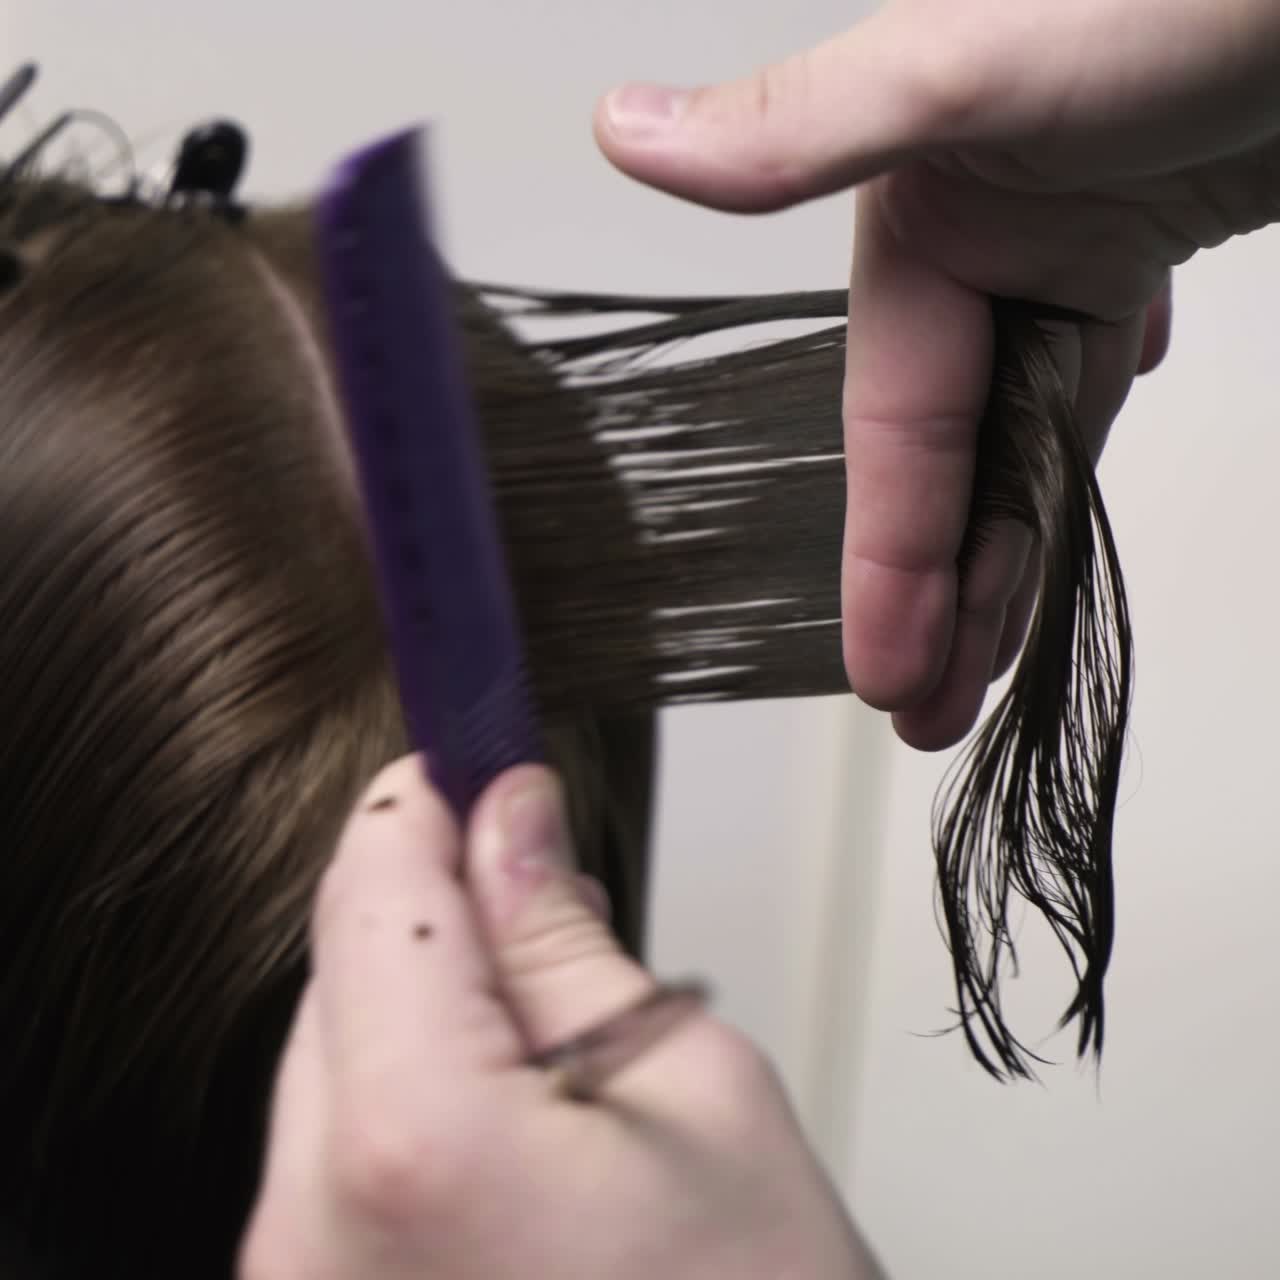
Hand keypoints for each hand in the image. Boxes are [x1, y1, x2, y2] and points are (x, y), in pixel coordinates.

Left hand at [240, 757, 881, 1279]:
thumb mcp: (692, 1089)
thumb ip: (566, 942)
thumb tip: (512, 821)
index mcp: (413, 1143)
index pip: (377, 889)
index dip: (428, 800)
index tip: (474, 756)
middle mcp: (304, 1230)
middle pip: (342, 972)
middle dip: (433, 903)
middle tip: (534, 875)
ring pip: (330, 1058)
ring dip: (421, 1000)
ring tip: (543, 1019)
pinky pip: (331, 1150)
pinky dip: (403, 1091)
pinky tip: (500, 1105)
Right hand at [594, 0, 1279, 748]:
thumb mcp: (968, 59)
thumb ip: (801, 126)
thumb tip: (629, 132)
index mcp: (922, 218)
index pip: (897, 434)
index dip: (888, 565)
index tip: (886, 676)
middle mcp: (982, 242)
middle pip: (955, 459)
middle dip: (942, 591)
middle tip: (928, 707)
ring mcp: (1067, 246)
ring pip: (1023, 436)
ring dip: (1007, 547)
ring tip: (988, 661)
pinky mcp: (1145, 236)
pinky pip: (1085, 386)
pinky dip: (1067, 455)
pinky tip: (1053, 506)